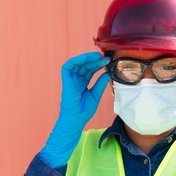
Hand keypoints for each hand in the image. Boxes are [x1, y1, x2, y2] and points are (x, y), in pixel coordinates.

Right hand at [40, 52, 110, 167]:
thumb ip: (101, 83)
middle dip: (96, 60)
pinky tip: (88, 57)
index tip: (109, 61)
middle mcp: (76, 79)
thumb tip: (108, 73)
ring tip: (99, 56)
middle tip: (106, 58)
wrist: (76, 119)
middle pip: (86, 65)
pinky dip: (78, 59)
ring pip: (78, 63)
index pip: (91, 69)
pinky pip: (69, 65)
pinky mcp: (66, 79)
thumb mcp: (96, 94)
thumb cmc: (84, 110)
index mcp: (83, 82)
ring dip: (88, 58)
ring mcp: (71, 79)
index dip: (99, 64)